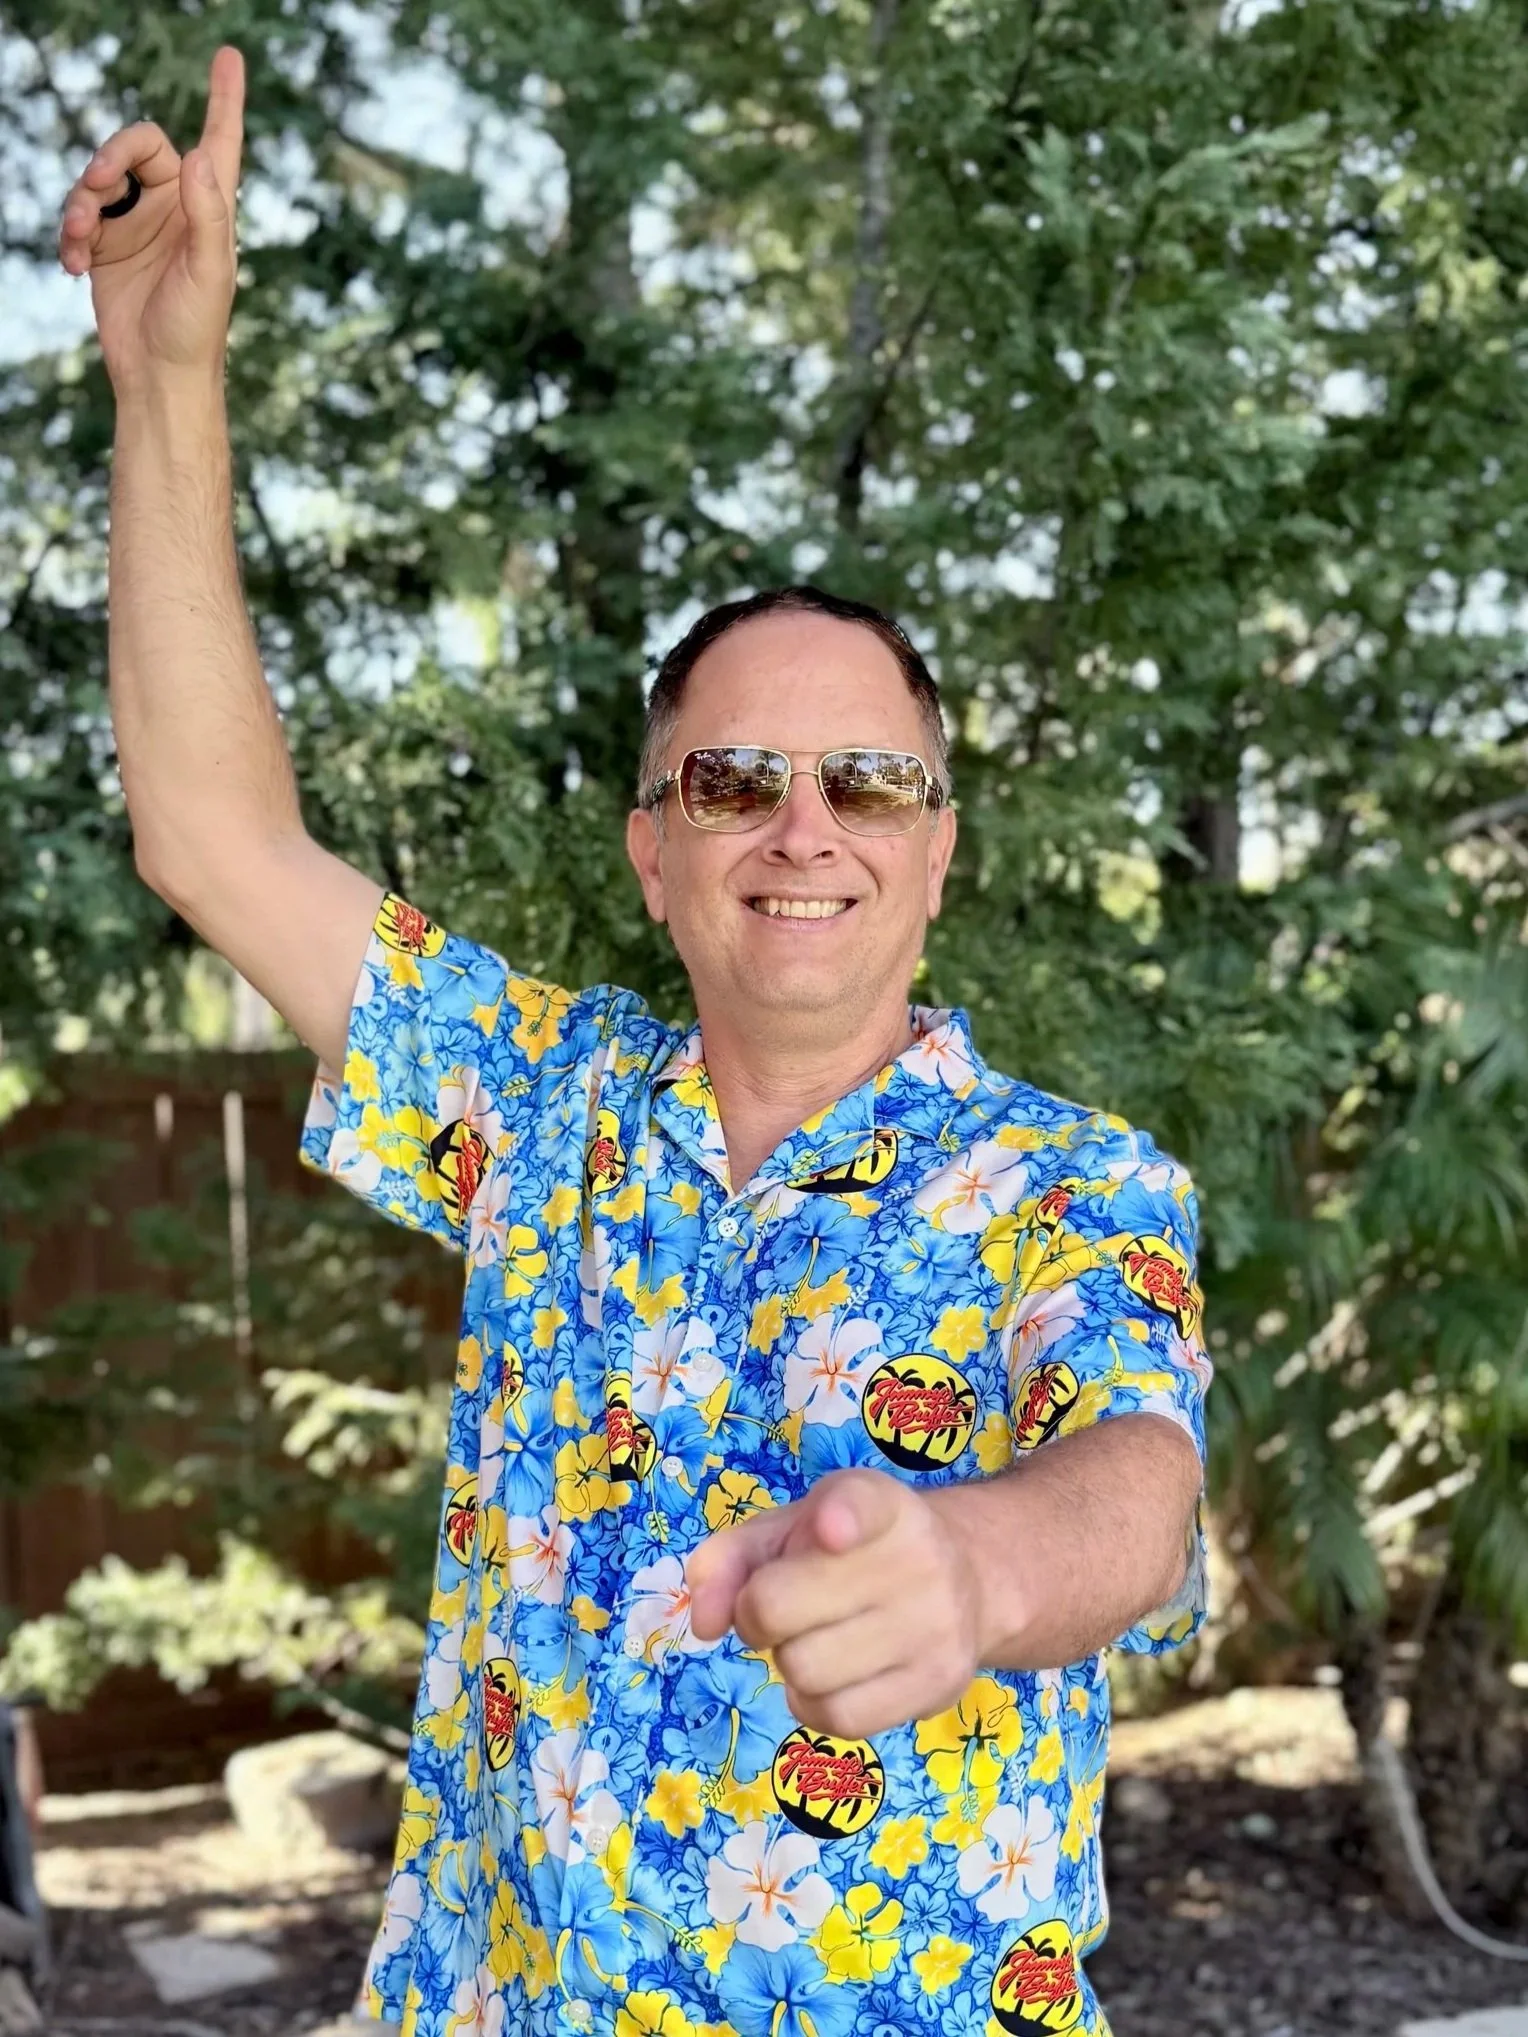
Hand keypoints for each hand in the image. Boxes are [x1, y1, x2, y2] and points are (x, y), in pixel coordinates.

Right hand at [57, 45, 245, 390]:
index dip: (224, 100)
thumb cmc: (196, 330)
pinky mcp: (107, 247)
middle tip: (96, 183)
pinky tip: (72, 263)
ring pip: (100, 180)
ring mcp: (139, 226)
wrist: (159, 377)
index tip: (229, 56)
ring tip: (78, 237)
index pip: (219, 142)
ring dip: (81, 200)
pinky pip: (79, 218)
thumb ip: (207, 214)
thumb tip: (199, 155)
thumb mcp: (210, 272)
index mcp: (210, 209)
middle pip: (136, 147)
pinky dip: (70, 234)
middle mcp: (175, 208)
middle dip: (109, 158)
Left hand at [688, 1467, 985, 1738]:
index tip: (829, 1527)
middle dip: (760, 1614)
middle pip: (778, 1608)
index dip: (838, 1516)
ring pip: (804, 1671)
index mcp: (877, 1503)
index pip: (860, 1504)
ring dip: (789, 1661)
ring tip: (816, 1637)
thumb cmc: (852, 1550)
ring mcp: (933, 1625)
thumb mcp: (789, 1530)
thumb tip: (703, 1624)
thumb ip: (728, 1560)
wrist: (965, 1579)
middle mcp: (916, 1558)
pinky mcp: (937, 1684)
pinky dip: (813, 1704)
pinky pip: (838, 1718)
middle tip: (784, 1606)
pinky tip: (833, 1676)